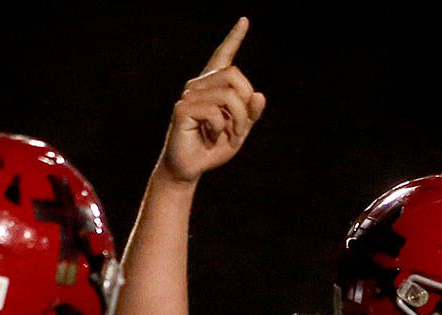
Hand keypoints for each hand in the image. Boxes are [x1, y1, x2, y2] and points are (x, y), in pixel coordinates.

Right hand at [158, 17, 266, 184]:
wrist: (191, 167)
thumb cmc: (214, 147)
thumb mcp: (240, 130)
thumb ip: (251, 113)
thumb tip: (260, 95)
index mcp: (213, 86)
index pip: (223, 56)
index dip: (234, 38)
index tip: (244, 20)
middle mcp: (199, 85)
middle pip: (234, 74)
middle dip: (245, 102)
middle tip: (242, 127)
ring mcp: (189, 95)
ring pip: (228, 95)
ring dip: (236, 120)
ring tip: (229, 135)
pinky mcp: (182, 109)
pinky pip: (214, 112)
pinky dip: (220, 128)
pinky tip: (211, 136)